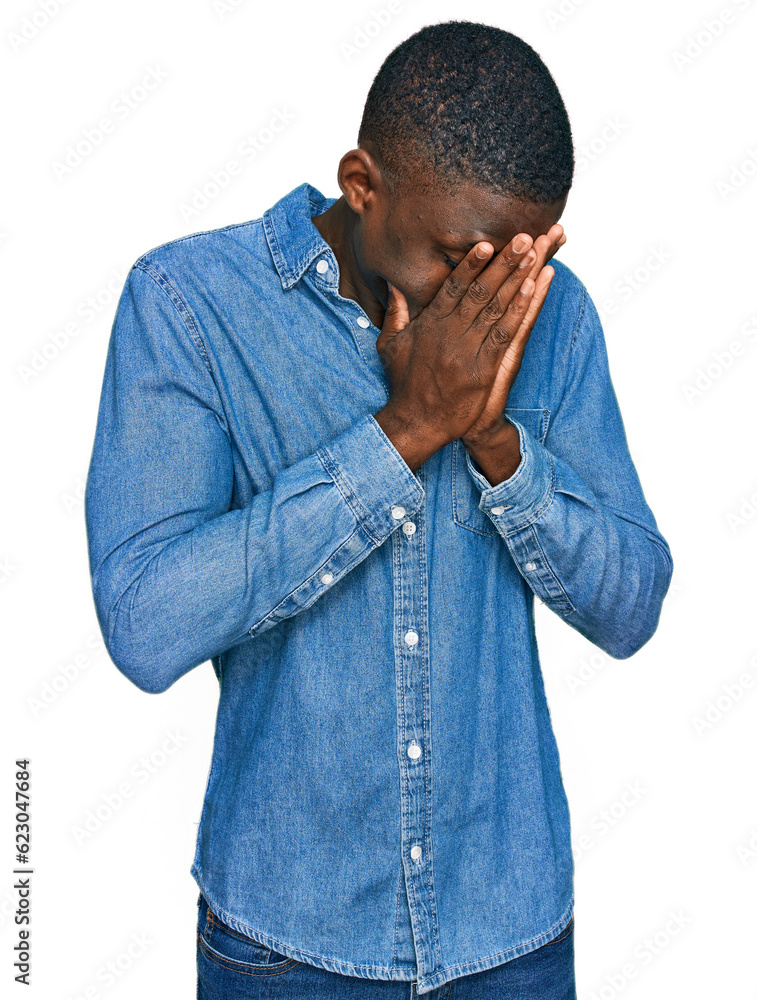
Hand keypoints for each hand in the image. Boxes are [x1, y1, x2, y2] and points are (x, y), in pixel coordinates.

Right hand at [374, 232, 553, 462]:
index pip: (453, 287)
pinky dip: (520, 309)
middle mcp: (450, 333)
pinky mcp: (483, 369)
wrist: (416, 423)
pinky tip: (533, 290)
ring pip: (496, 307)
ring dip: (518, 278)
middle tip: (523, 237)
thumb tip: (395, 286)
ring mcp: (468, 350)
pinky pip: (505, 333)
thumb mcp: (390, 346)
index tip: (486, 243)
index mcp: (430, 325)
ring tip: (535, 253)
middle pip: (481, 290)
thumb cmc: (404, 386)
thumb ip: (396, 314)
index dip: (471, 264)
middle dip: (504, 262)